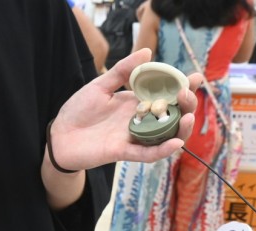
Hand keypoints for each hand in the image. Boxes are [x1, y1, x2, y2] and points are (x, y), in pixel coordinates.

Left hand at [49, 48, 201, 170]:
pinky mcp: (123, 152)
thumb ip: (122, 71)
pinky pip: (147, 153)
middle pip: (172, 115)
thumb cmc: (78, 110)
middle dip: (185, 105)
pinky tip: (175, 142)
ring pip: (165, 136)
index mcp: (137, 102)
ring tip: (187, 117)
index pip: (166, 94)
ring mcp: (133, 137)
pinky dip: (162, 150)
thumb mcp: (100, 85)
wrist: (59, 135)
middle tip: (186, 95)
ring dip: (180, 129)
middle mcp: (140, 120)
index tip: (195, 77)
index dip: (183, 87)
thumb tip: (147, 52)